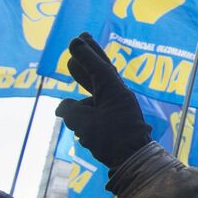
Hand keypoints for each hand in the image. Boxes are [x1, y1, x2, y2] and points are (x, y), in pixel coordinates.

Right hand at [54, 33, 153, 170]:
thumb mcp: (83, 123)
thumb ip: (69, 109)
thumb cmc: (111, 140)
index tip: (75, 40)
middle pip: (102, 70)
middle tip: (82, 36)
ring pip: (98, 88)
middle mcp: (119, 95)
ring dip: (85, 77)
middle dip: (90, 54)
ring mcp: (119, 106)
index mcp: (114, 91)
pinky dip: (85, 106)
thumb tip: (63, 107)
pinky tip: (76, 116)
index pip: (98, 67)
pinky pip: (98, 107)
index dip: (85, 53)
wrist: (134, 161)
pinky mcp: (117, 119)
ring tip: (71, 66)